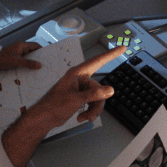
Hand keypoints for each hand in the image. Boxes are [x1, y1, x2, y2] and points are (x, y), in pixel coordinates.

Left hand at [0, 41, 41, 70]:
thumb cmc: (3, 59)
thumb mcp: (16, 62)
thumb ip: (28, 63)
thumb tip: (39, 65)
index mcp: (22, 45)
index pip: (35, 46)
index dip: (42, 50)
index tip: (48, 57)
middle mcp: (20, 47)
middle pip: (32, 51)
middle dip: (38, 58)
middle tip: (44, 65)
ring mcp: (17, 52)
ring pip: (28, 56)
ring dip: (32, 62)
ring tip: (38, 69)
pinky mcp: (14, 57)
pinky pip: (23, 60)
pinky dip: (26, 64)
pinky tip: (29, 70)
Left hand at [0, 45, 124, 166]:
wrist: (43, 119)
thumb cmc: (53, 105)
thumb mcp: (76, 100)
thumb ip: (94, 94)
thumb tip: (110, 90)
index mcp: (77, 73)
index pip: (98, 61)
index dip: (111, 54)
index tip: (122, 47)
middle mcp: (79, 79)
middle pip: (99, 88)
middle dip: (97, 103)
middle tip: (91, 115)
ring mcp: (80, 89)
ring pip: (97, 97)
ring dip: (93, 109)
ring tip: (85, 118)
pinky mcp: (80, 97)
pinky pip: (92, 102)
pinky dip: (89, 111)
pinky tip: (81, 117)